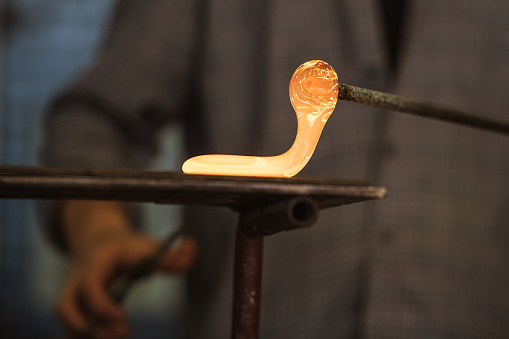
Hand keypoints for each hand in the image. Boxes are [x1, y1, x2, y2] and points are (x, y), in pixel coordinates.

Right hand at [54, 201, 196, 338]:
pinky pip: (72, 329)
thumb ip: (170, 256)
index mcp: (94, 265)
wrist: (99, 244)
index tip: (122, 319)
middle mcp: (77, 282)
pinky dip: (86, 336)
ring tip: (116, 338)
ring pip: (66, 322)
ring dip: (85, 335)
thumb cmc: (127, 248)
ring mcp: (72, 297)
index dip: (102, 305)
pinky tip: (109, 338)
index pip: (90, 286)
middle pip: (68, 308)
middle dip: (91, 327)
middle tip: (123, 333)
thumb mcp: (147, 247)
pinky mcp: (74, 310)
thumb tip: (190, 249)